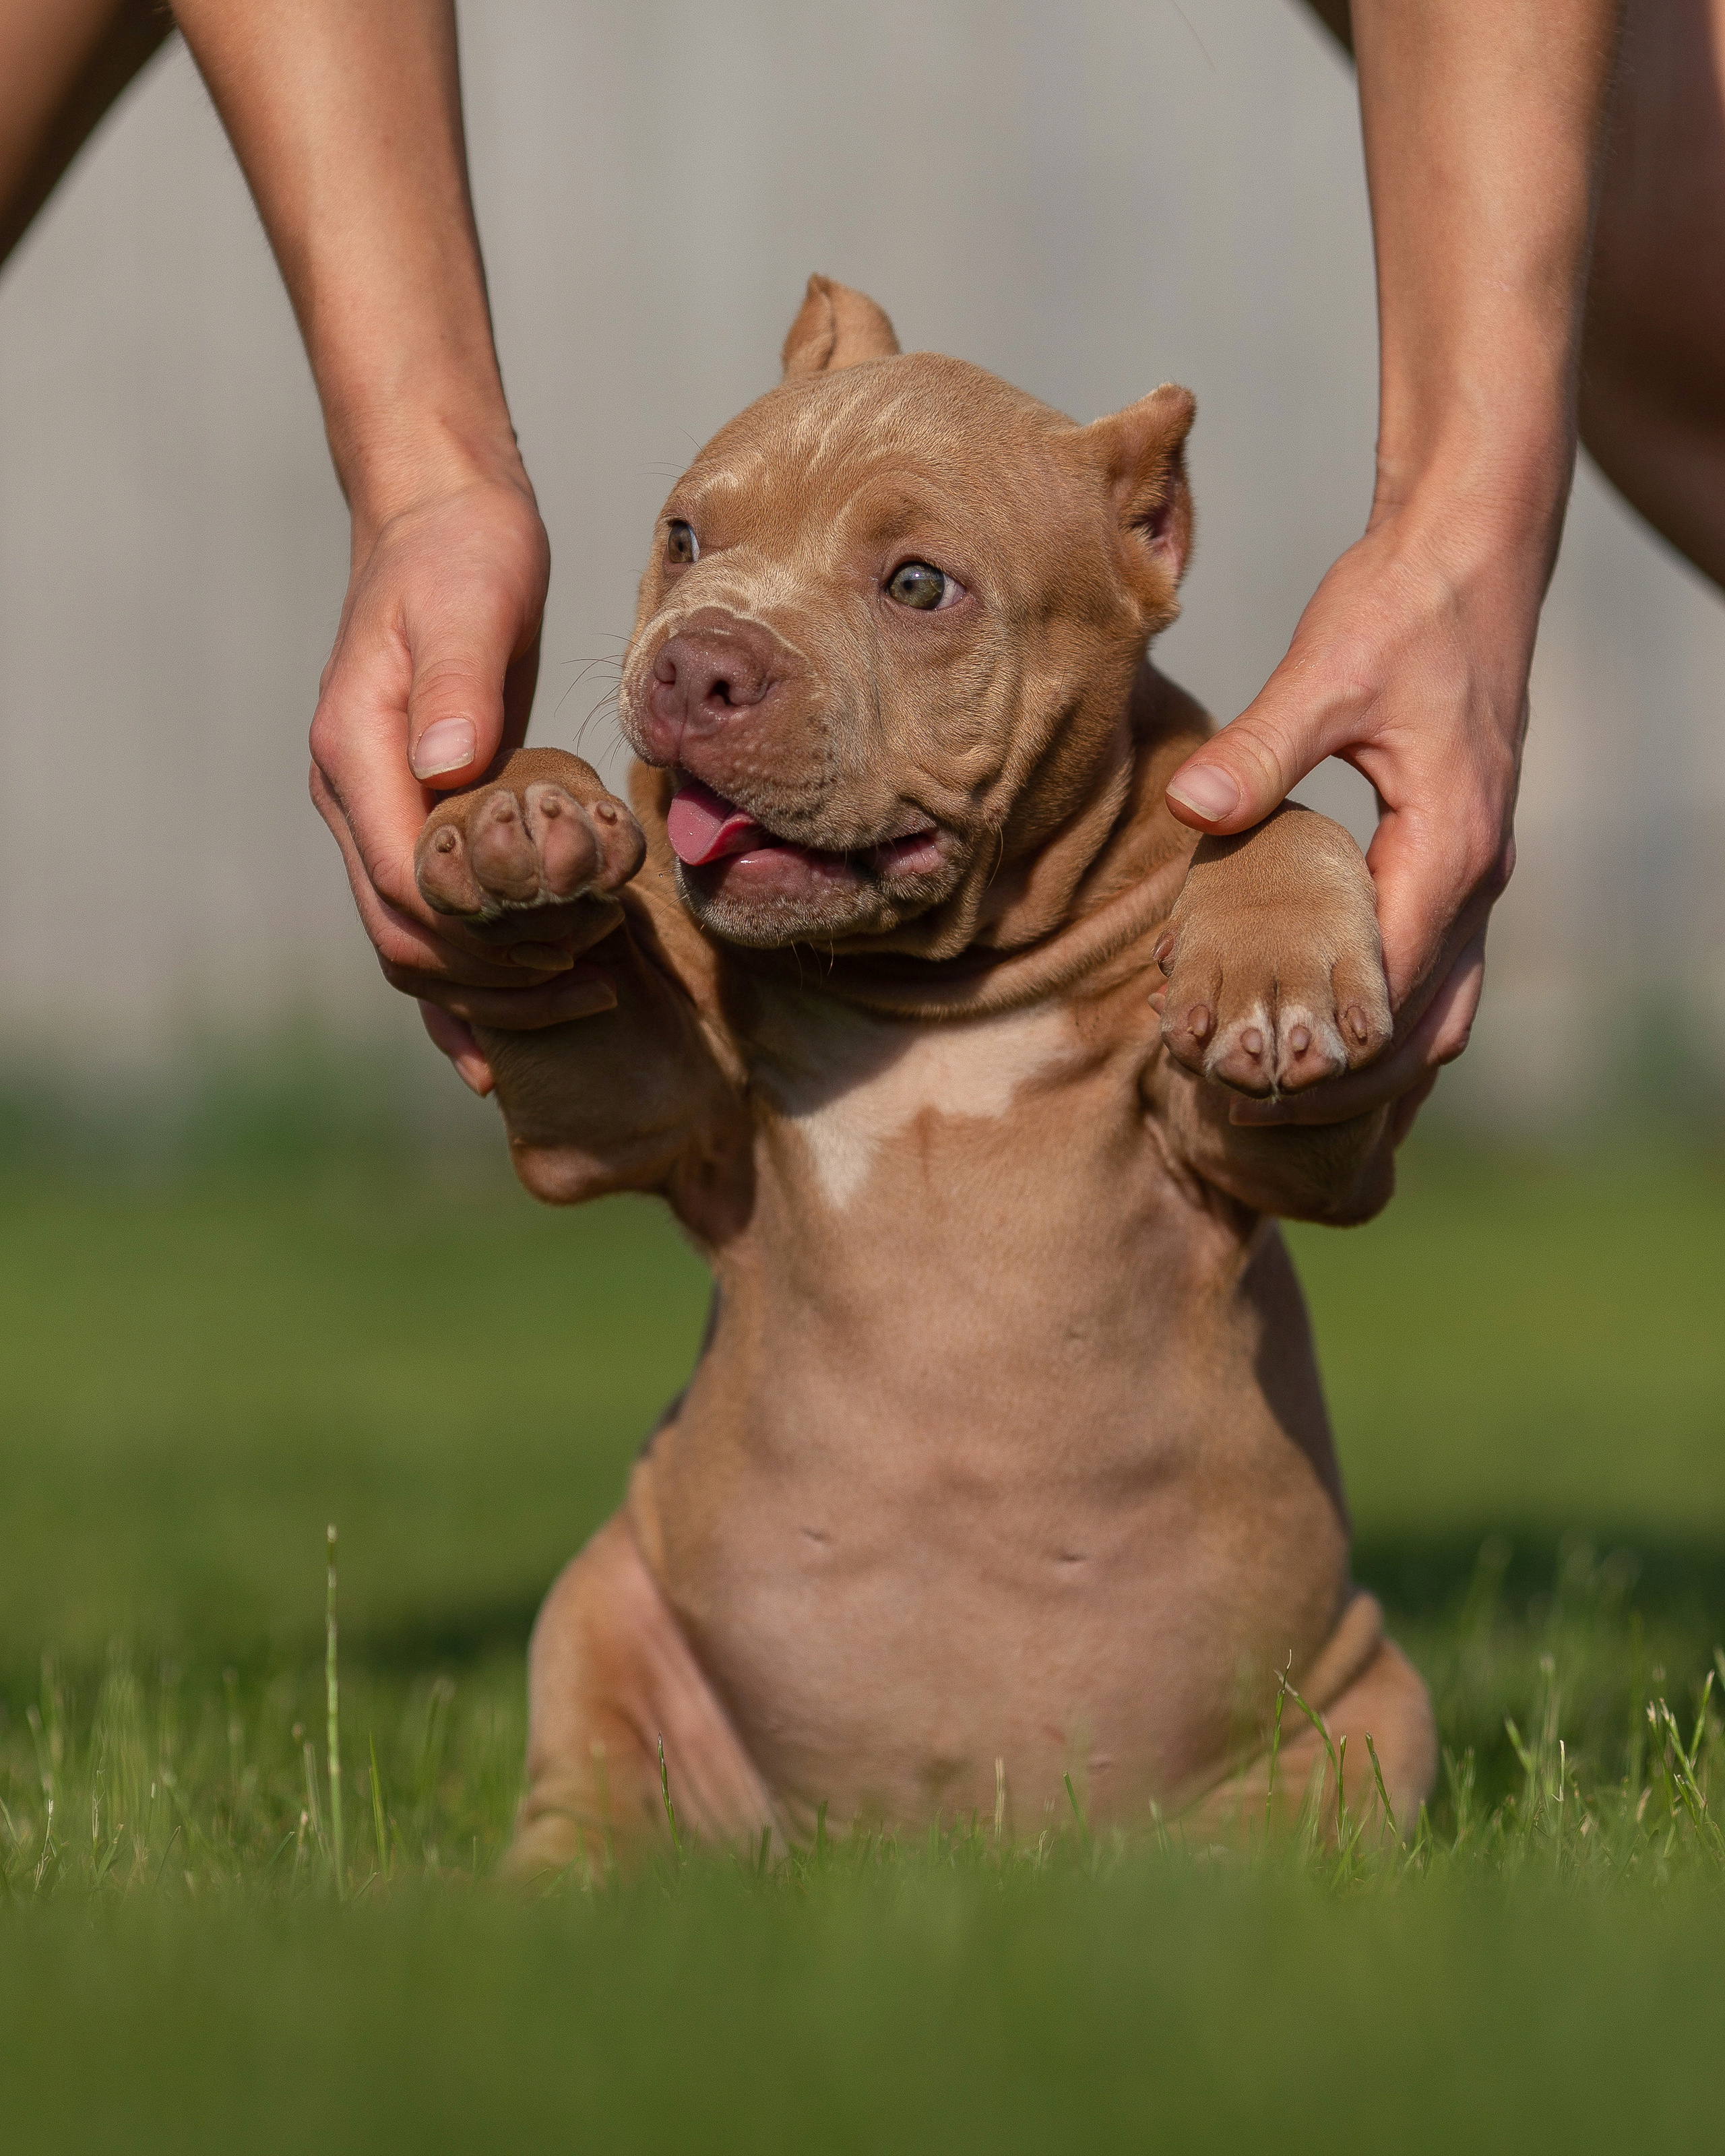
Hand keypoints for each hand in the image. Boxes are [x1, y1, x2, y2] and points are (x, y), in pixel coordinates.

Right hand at [309, 473, 619, 1041]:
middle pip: (405, 936)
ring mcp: (383, 817)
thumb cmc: (460, 552)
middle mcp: (355, 799)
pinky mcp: (424, 821)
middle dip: (494, 977)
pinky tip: (508, 1040)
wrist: (443, 522)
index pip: (405, 882)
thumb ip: (456, 681)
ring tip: (588, 1000)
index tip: (569, 943)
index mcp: (354, 754)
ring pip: (415, 946)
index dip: (481, 932)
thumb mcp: (467, 599)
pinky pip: (432, 923)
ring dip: (491, 990)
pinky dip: (467, 983)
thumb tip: (447, 764)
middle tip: (594, 985)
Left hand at [1163, 506, 1520, 1135]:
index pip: (1388, 990)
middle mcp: (1477, 877)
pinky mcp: (1457, 858)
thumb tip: (1191, 810)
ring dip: (1368, 1060)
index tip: (1240, 1077)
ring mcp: (1476, 873)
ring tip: (1276, 1093)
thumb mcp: (1325, 670)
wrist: (1471, 555)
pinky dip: (1385, 1018)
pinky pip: (1434, 972)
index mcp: (1449, 849)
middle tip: (1240, 1106)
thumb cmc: (1401, 606)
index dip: (1319, 1047)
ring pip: (1439, 1010)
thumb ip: (1261, 748)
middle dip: (1339, 1078)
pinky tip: (1317, 1031)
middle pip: (1420, 1027)